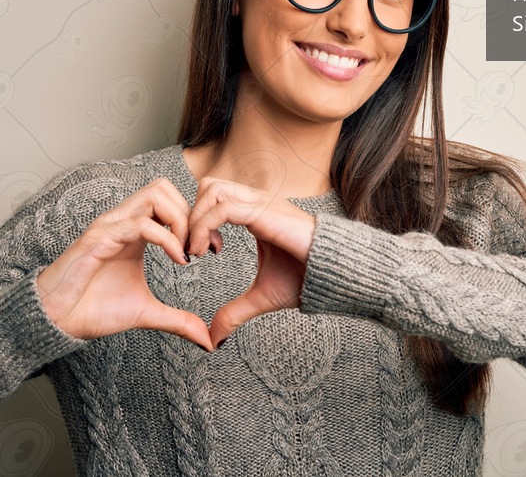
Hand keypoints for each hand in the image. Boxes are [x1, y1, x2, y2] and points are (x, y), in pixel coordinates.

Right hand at [36, 178, 213, 350]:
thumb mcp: (147, 313)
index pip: (170, 200)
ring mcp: (110, 226)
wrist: (56, 322)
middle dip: (191, 214)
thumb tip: (208, 340)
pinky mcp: (99, 239)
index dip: (197, 219)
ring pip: (154, 194)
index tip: (212, 249)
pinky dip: (166, 239)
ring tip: (187, 252)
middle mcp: (123, 222)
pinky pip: (140, 224)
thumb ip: (178, 320)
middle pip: (164, 187)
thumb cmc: (93, 310)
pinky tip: (177, 261)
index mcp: (134, 231)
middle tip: (201, 248)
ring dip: (180, 220)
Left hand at [185, 177, 315, 347]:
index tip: (198, 253)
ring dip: (195, 219)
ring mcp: (260, 202)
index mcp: (255, 213)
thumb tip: (214, 339)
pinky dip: (204, 226)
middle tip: (193, 248)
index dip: (197, 222)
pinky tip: (207, 252)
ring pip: (211, 189)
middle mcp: (256, 201)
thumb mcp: (261, 297)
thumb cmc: (307, 278)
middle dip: (190, 215)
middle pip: (207, 185)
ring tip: (198, 250)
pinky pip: (222, 207)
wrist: (335, 274)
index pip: (213, 198)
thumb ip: (235, 312)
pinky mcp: (264, 211)